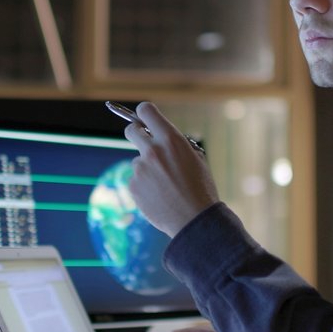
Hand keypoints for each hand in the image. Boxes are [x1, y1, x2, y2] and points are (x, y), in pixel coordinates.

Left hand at [124, 102, 219, 236]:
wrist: (194, 220)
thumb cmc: (200, 190)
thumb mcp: (195, 159)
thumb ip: (176, 146)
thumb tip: (162, 139)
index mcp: (171, 140)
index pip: (146, 111)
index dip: (144, 113)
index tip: (145, 118)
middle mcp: (153, 151)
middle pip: (131, 130)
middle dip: (136, 133)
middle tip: (145, 144)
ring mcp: (140, 169)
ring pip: (138, 161)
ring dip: (147, 168)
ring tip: (165, 186)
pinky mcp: (133, 186)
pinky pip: (136, 179)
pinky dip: (145, 186)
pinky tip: (159, 196)